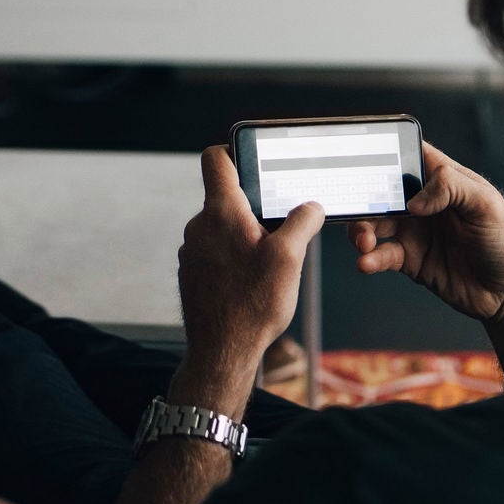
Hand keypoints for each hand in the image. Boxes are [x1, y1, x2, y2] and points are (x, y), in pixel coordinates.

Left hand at [174, 146, 322, 409]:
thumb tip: (311, 206)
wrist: (222, 352)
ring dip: (244, 235)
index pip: (216, 159)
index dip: (235, 151)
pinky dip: (233, 256)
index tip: (255, 160)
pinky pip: (215, 251)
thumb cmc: (253, 305)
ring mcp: (192, 250)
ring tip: (269, 261)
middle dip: (254, 206)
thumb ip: (302, 222)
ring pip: (222, 227)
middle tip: (281, 226)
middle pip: (227, 196)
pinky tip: (252, 280)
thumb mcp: (290, 258)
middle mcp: (199, 226)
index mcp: (221, 212)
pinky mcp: (192, 272)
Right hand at [348, 143, 503, 324]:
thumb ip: (451, 188)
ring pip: (375, 224)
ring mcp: (415, 233)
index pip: (409, 157)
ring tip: (364, 242)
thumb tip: (414, 200)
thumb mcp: (486, 204)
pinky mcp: (411, 261)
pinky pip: (382, 255)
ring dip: (362, 230)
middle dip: (365, 198)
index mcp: (444, 181)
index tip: (362, 159)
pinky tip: (367, 262)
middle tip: (357, 210)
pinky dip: (370, 258)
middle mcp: (425, 204)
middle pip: (382, 191)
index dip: (386, 153)